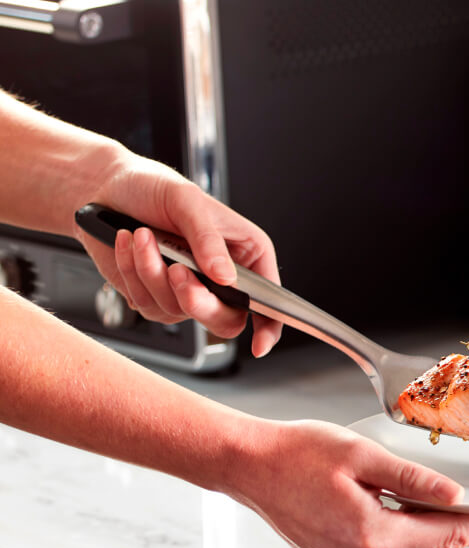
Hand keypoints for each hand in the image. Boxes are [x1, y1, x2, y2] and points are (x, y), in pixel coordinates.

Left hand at [73, 153, 283, 356]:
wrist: (105, 189)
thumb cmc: (153, 187)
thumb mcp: (187, 201)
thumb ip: (208, 240)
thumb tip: (226, 277)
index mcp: (245, 253)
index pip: (267, 299)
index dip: (268, 325)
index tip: (259, 343)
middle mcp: (221, 277)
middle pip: (225, 318)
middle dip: (197, 300)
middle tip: (178, 272)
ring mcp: (187, 291)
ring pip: (180, 310)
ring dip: (153, 273)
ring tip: (142, 236)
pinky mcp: (155, 296)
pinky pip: (148, 303)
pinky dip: (133, 272)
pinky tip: (129, 244)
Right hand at [227, 419, 468, 547]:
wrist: (250, 468)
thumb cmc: (297, 454)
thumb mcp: (362, 454)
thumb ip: (413, 479)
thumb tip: (455, 497)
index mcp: (371, 536)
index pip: (453, 535)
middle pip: (433, 542)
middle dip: (460, 520)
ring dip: (418, 522)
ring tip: (389, 487)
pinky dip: (395, 532)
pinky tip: (377, 506)